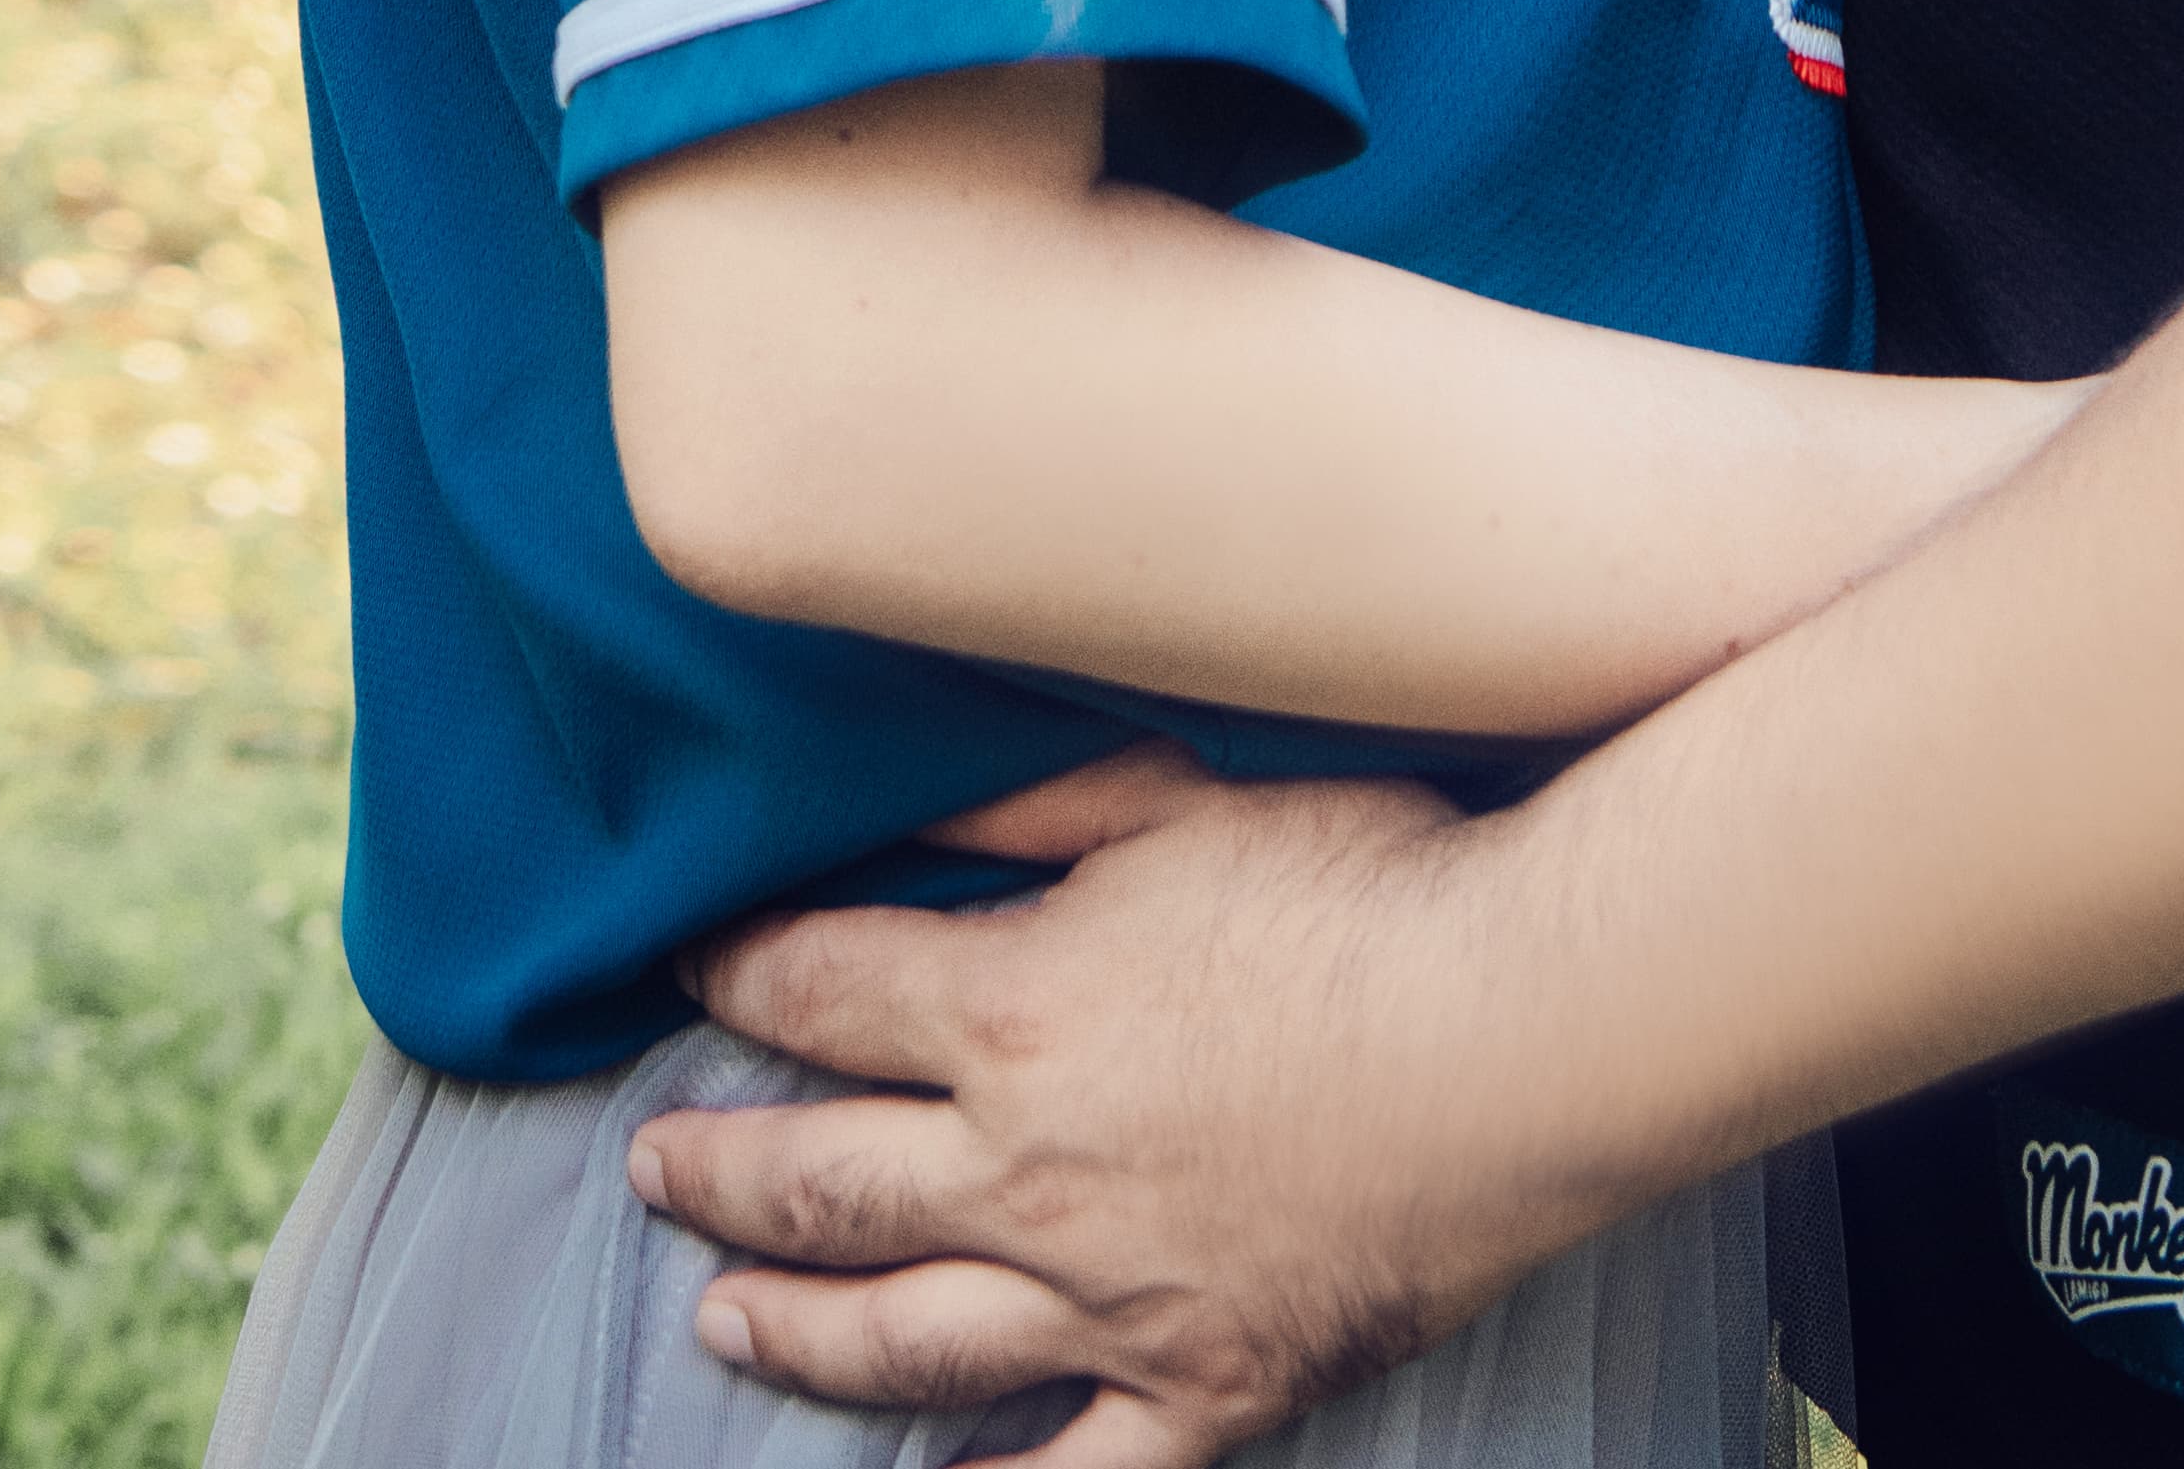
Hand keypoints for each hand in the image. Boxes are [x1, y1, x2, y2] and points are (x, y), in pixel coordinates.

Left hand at [641, 753, 1549, 1466]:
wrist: (1525, 1031)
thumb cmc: (1370, 883)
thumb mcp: (1181, 791)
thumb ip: (1025, 808)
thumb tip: (897, 807)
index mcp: (1013, 1009)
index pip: (819, 993)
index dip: (739, 975)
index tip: (692, 966)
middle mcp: (1028, 1173)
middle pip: (823, 1180)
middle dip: (719, 1165)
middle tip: (657, 1161)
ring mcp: (1109, 1302)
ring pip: (899, 1340)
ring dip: (790, 1327)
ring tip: (722, 1316)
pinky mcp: (1201, 1392)